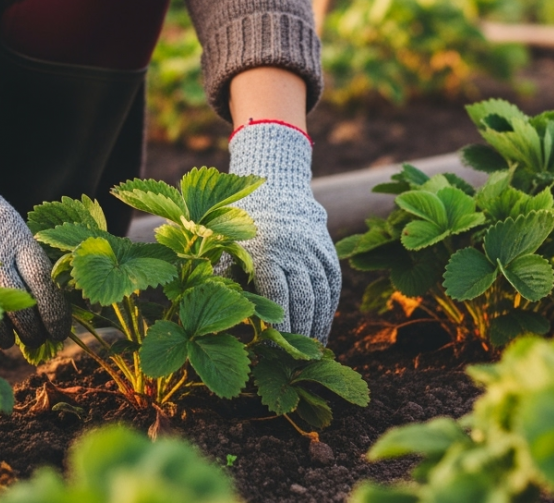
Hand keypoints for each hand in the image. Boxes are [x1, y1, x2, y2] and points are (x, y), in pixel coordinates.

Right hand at [0, 137, 69, 348]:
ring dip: (7, 335)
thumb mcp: (10, 224)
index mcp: (16, 236)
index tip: (60, 331)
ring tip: (14, 340)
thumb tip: (52, 298)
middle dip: (33, 329)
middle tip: (39, 340)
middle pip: (19, 302)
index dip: (54, 310)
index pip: (42, 279)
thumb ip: (27, 256)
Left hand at [228, 121, 339, 342]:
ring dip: (315, 327)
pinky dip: (328, 312)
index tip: (272, 349)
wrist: (276, 194)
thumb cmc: (239, 230)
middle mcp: (293, 251)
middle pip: (302, 300)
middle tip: (291, 359)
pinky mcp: (328, 254)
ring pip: (320, 296)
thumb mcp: (227, 250)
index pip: (276, 296)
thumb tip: (221, 319)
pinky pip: (332, 288)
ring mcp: (314, 252)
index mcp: (264, 251)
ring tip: (308, 351)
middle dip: (297, 333)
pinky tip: (319, 332)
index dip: (277, 325)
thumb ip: (226, 281)